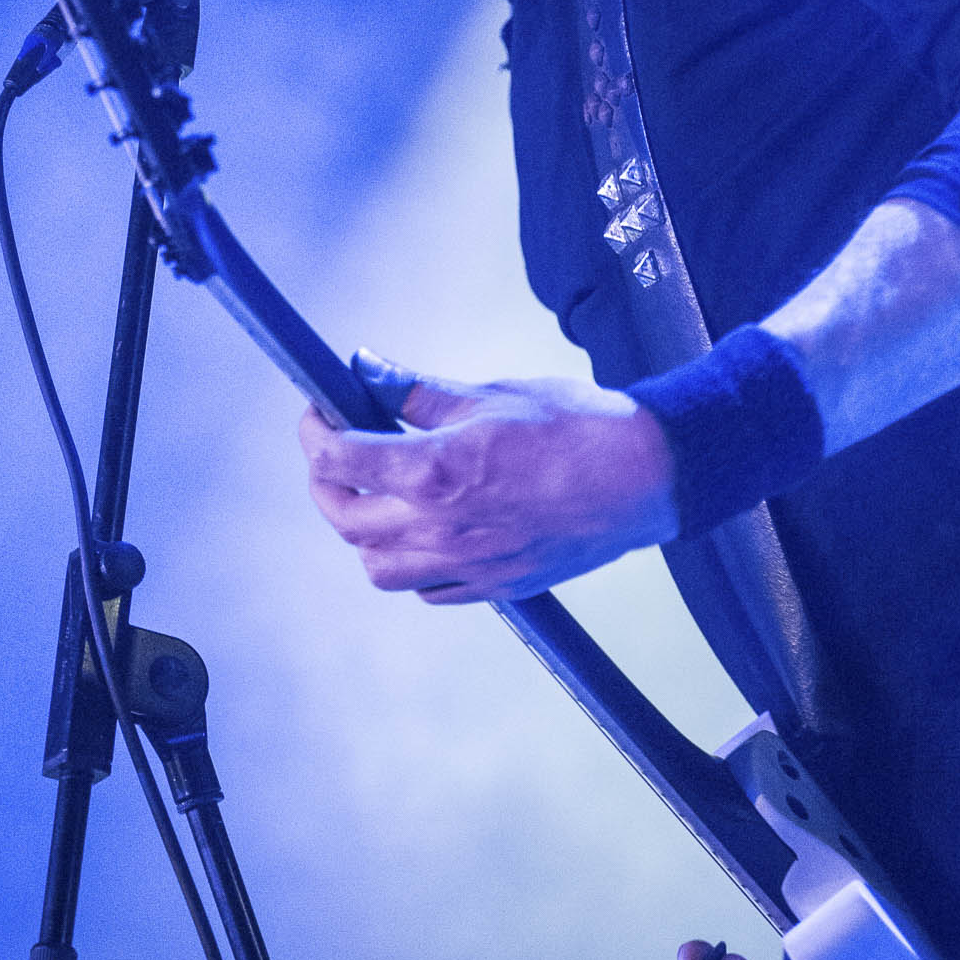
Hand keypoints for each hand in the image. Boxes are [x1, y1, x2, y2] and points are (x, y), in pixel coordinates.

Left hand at [298, 367, 677, 602]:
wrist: (643, 475)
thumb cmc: (577, 427)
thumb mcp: (489, 393)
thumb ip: (416, 391)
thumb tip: (365, 369)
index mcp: (436, 470)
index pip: (341, 461)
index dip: (316, 433)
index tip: (319, 414)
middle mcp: (442, 526)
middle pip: (346, 520)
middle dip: (327, 483)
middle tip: (335, 453)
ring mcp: (467, 564)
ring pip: (378, 568)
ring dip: (363, 532)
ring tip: (378, 496)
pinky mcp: (494, 585)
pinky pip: (428, 590)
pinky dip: (411, 564)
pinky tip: (426, 529)